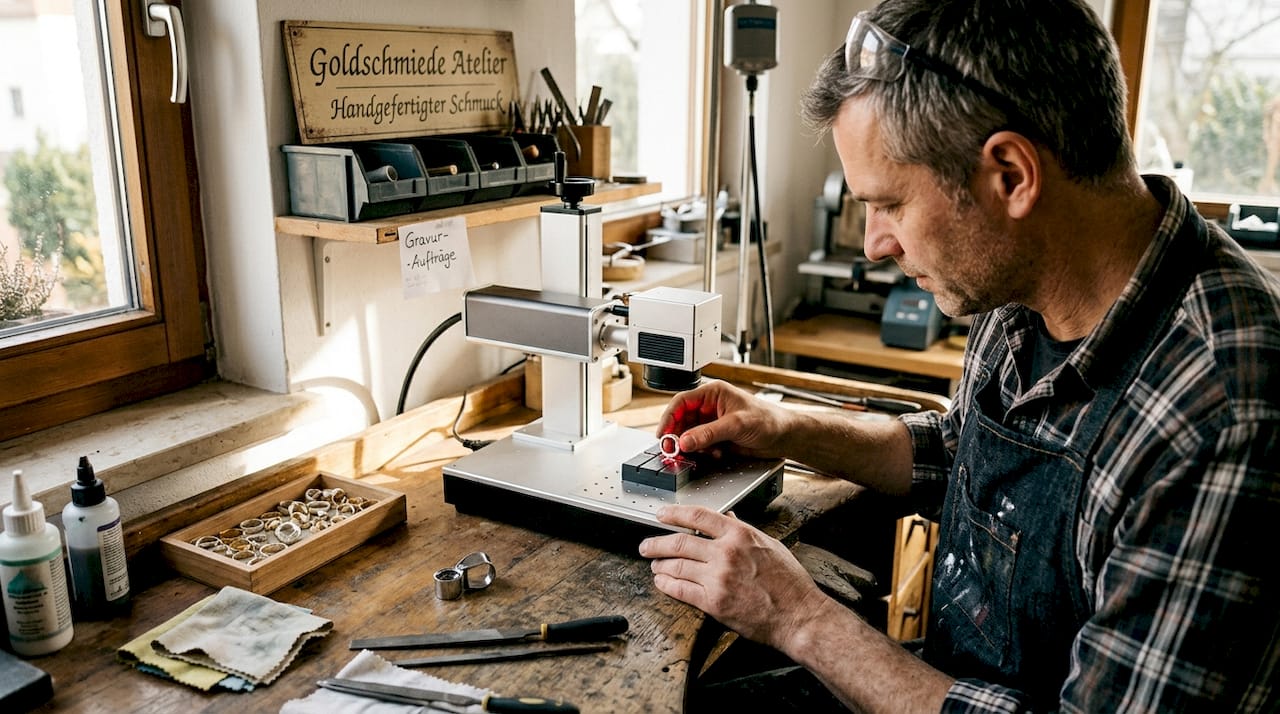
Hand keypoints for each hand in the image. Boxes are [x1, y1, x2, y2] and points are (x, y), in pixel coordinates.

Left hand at [639, 505, 826, 650]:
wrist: (798, 616)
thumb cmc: (789, 583)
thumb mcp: (770, 545)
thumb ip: (744, 531)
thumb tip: (728, 519)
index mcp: (740, 535)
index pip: (699, 516)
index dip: (675, 513)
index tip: (662, 515)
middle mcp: (726, 553)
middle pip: (679, 542)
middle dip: (657, 543)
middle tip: (647, 546)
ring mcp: (718, 578)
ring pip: (676, 566)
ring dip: (660, 565)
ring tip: (655, 566)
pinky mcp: (713, 602)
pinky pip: (680, 590)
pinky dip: (666, 585)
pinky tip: (662, 583)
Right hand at [657, 380, 791, 457]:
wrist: (784, 437)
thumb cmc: (768, 420)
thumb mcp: (736, 424)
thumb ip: (709, 433)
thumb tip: (685, 440)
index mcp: (713, 393)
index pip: (681, 402)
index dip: (668, 418)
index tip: (663, 435)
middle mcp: (710, 406)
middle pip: (682, 420)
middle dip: (678, 436)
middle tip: (673, 450)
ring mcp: (713, 423)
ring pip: (689, 435)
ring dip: (692, 446)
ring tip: (701, 452)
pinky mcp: (718, 438)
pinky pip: (700, 446)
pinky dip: (703, 452)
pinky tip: (716, 454)